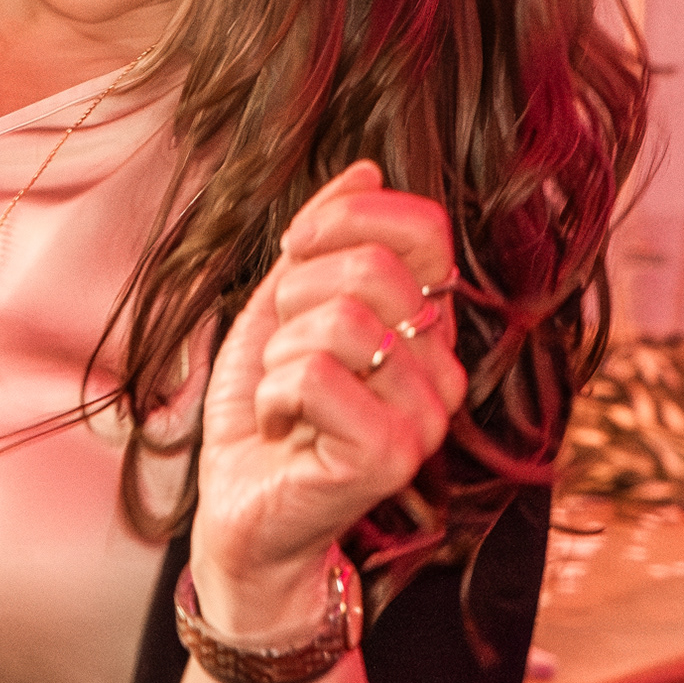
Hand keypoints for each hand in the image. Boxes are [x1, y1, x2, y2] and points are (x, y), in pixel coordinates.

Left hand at [191, 161, 464, 629]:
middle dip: (295, 297)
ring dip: (278, 354)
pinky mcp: (391, 455)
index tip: (294, 254)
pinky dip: (271, 394)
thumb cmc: (264, 413)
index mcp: (426, 325)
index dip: (346, 219)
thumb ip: (322, 240)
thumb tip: (366, 166)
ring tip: (280, 397)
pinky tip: (280, 428)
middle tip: (282, 351)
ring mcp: (425, 416)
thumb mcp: (280, 307)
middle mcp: (441, 368)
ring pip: (338, 321)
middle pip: (373, 268)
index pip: (422, 227)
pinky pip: (314, 373)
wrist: (242, 516)